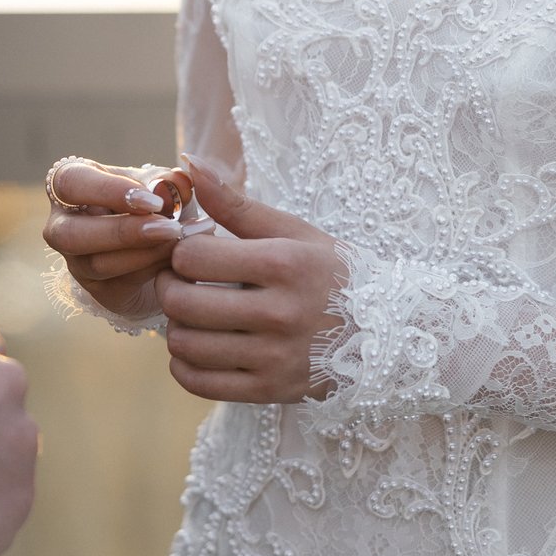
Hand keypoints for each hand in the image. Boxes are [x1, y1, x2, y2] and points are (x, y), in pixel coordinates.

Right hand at [41, 157, 187, 326]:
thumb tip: (177, 182)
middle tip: (169, 228)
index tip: (153, 200)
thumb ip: (168, 181)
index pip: (71, 182)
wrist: (158, 245)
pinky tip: (175, 259)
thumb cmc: (150, 202)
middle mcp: (62, 224)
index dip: (109, 191)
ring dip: (143, 253)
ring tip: (177, 241)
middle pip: (70, 233)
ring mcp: (75, 261)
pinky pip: (119, 284)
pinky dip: (151, 270)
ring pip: (97, 264)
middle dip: (122, 231)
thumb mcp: (159, 185)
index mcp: (70, 184)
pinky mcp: (95, 289)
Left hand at [157, 154, 347, 404]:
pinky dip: (184, 367)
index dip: (181, 253)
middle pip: (182, 304)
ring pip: (185, 346)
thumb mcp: (293, 232)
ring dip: (177, 328)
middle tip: (180, 283)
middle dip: (169, 289)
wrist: (386, 332)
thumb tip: (188, 165)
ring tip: (193, 316)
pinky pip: (201, 383)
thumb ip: (236, 203)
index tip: (193, 254)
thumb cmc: (331, 274)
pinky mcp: (270, 390)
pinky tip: (199, 349)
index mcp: (284, 264)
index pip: (193, 258)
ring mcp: (275, 357)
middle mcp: (280, 313)